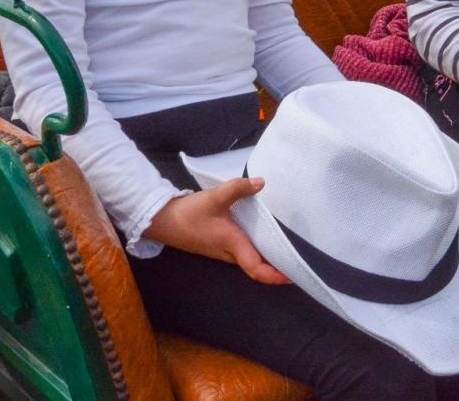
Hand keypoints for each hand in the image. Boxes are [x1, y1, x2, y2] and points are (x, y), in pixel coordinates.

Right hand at [143, 178, 290, 284]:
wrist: (160, 220)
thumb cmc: (188, 214)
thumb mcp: (214, 198)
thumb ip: (238, 188)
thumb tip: (262, 182)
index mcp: (232, 244)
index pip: (256, 269)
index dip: (275, 276)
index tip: (292, 276)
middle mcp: (229, 253)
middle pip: (256, 266)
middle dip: (276, 266)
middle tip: (297, 257)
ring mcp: (222, 250)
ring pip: (249, 258)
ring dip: (265, 256)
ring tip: (285, 244)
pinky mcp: (217, 244)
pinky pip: (242, 250)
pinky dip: (254, 246)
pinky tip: (261, 231)